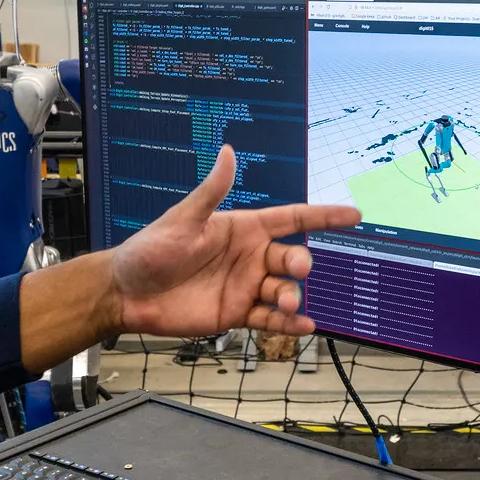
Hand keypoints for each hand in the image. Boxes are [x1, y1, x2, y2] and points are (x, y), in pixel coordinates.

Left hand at [109, 145, 359, 338]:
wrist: (127, 293)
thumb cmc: (150, 250)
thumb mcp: (182, 219)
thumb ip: (212, 191)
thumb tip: (229, 152)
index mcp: (242, 228)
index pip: (292, 219)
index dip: (323, 217)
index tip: (353, 215)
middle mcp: (249, 256)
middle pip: (292, 257)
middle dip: (301, 263)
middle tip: (296, 270)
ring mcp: (245, 286)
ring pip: (284, 291)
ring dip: (293, 297)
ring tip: (287, 304)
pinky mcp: (236, 313)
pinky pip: (269, 319)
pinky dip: (289, 324)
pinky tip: (302, 327)